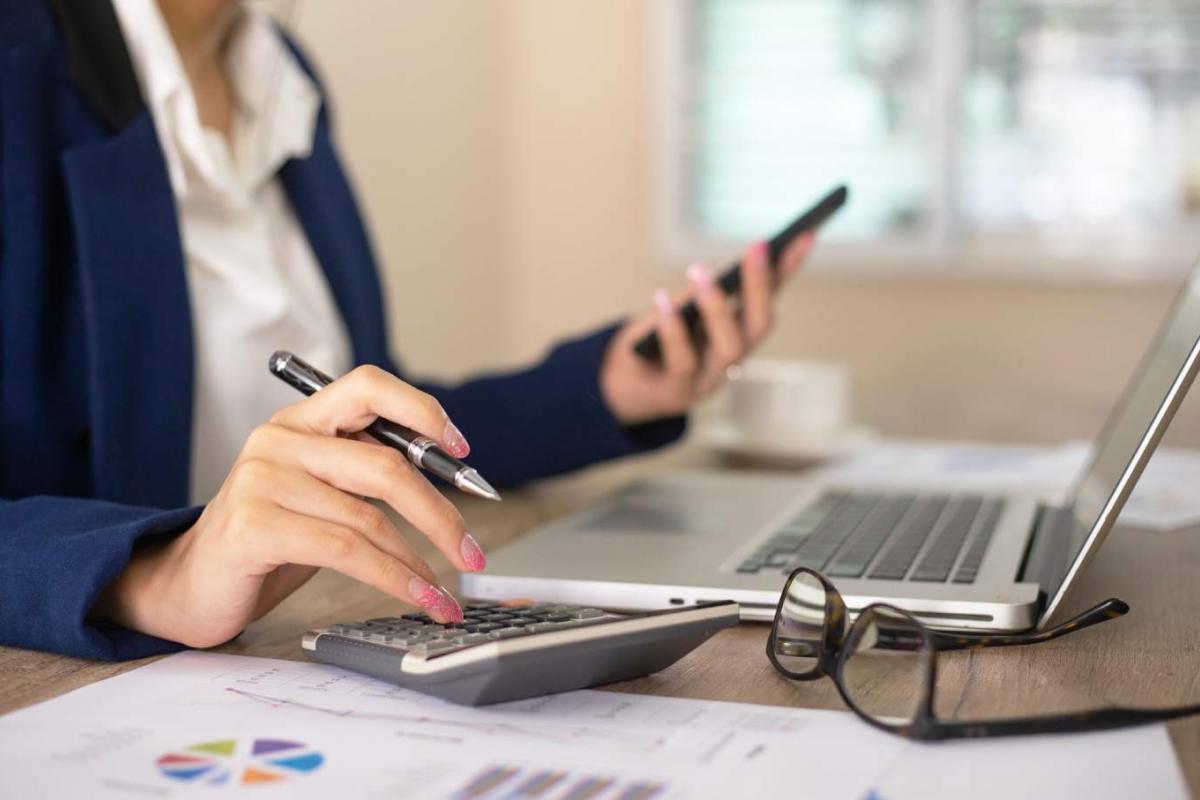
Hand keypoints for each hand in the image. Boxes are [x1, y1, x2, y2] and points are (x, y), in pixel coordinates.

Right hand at [93, 366, 486, 647]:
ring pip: (370, 518)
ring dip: (420, 562)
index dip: (421, 410)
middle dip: (441, 514)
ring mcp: (262, 480)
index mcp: (301, 421)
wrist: (188, 585)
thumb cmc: (267, 540)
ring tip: (445, 592)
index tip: (463, 449)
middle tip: (472, 552)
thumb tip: (449, 485)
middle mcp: (280, 440)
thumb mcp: (321, 494)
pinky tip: (417, 596)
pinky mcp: (254, 526)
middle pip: (385, 464)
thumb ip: (367, 475)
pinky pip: (346, 550)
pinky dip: (394, 578)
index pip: (368, 386)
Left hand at [600, 233, 814, 424]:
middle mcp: (732, 357)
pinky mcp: (679, 393)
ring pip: (730, 347)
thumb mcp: (677, 308)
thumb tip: (714, 276)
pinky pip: (683, 362)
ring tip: (701, 272)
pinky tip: (662, 300)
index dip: (788, 268)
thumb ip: (698, 295)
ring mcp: (709, 379)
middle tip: (758, 248)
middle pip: (759, 325)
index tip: (805, 234)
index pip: (770, 296)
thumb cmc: (651, 341)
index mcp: (736, 332)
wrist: (615, 387)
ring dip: (717, 307)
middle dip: (760, 286)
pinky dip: (673, 329)